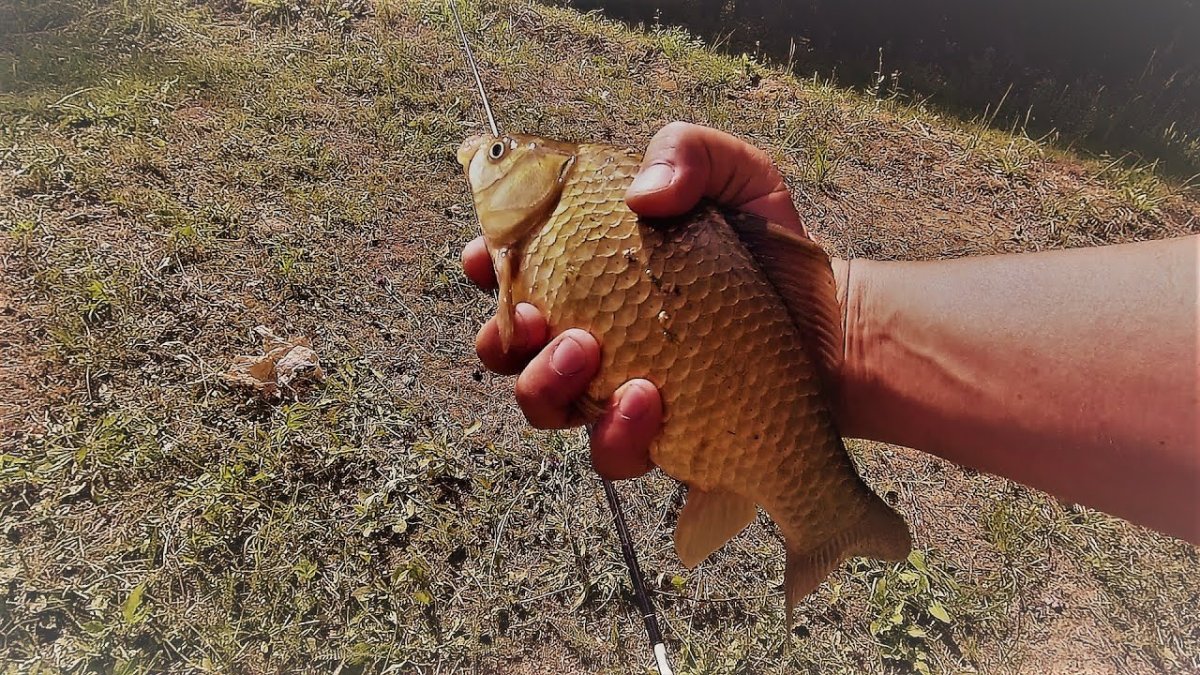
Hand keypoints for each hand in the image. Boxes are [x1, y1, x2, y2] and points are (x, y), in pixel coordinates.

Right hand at [462, 121, 814, 478]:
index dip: (484, 263)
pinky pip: (610, 452)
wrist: (834, 328)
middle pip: (508, 347)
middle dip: (506, 337)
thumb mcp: (739, 175)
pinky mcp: (655, 435)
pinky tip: (649, 402)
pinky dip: (617, 433)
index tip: (485, 255)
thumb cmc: (774, 250)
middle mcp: (594, 329)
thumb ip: (688, 152)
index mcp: (594, 267)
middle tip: (542, 318)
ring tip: (591, 355)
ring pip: (543, 406)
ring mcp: (616, 387)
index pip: (514, 266)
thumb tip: (641, 195)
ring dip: (546, 386)